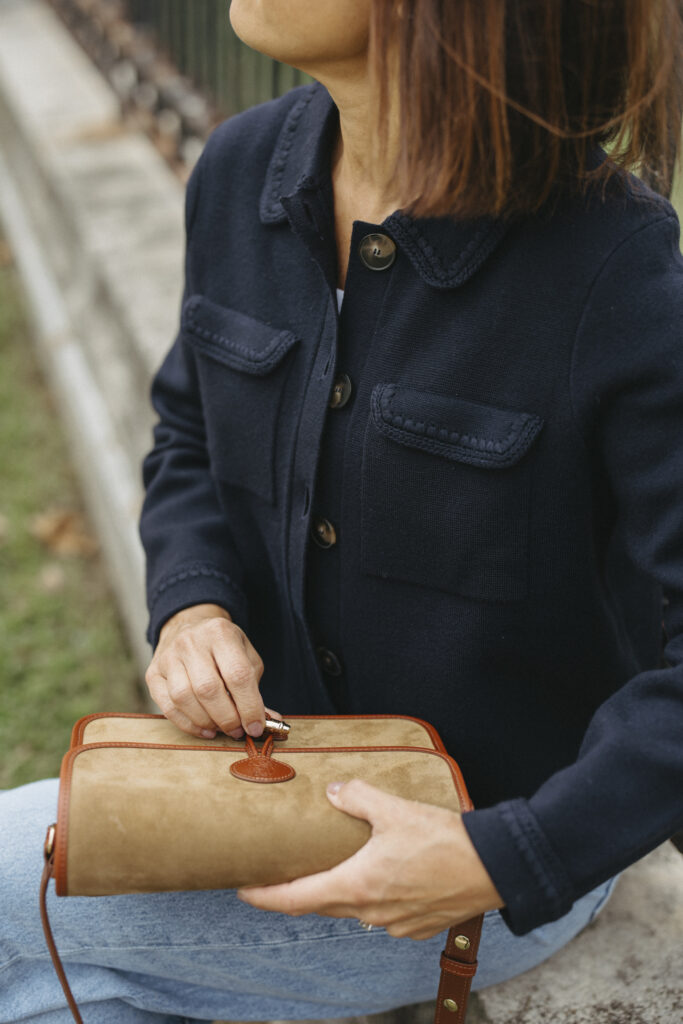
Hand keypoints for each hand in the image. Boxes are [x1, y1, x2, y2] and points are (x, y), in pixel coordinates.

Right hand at [145, 603, 270, 739]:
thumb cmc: (222, 648)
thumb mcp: (245, 657)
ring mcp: (168, 657)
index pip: (238, 674)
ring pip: (184, 698)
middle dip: (227, 718)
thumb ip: (255, 689)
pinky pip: (168, 707)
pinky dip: (188, 724)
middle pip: (208, 688)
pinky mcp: (153, 673)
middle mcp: (191, 641)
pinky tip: (205, 729)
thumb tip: (268, 721)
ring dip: (207, 722)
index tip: (256, 727)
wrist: (188, 627)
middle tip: (238, 730)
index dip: (249, 706)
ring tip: (222, 728)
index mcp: (220, 632)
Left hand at [238, 779, 503, 938]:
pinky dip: (371, 898)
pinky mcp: (417, 926)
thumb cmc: (445, 840)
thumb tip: (334, 791)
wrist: (495, 868)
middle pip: (320, 905)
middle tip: (280, 874)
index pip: (295, 899)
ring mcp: (394, 924)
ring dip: (338, 893)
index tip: (242, 891)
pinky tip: (380, 877)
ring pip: (352, 910)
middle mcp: (370, 912)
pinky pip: (381, 915)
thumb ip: (358, 797)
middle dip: (297, 892)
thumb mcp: (396, 809)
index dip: (264, 897)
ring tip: (332, 869)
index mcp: (357, 886)